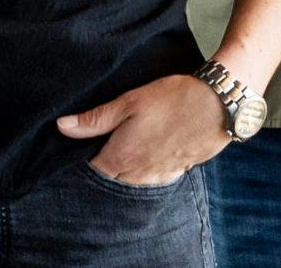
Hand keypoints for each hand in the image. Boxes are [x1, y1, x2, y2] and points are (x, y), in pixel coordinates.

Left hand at [56, 73, 230, 186]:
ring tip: (126, 146)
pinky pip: (154, 179)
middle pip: (112, 177)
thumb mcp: (129, 102)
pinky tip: (149, 153)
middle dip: (104, 164)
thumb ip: (95, 119)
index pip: (92, 169)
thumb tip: (62, 127)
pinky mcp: (178, 171)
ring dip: (125, 169)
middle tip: (103, 142)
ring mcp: (161, 174)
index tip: (82, 144)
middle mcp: (139, 173)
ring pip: (133, 181)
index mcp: (122, 156)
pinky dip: (146, 170)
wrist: (218, 105)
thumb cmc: (173, 99)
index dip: (84, 157)